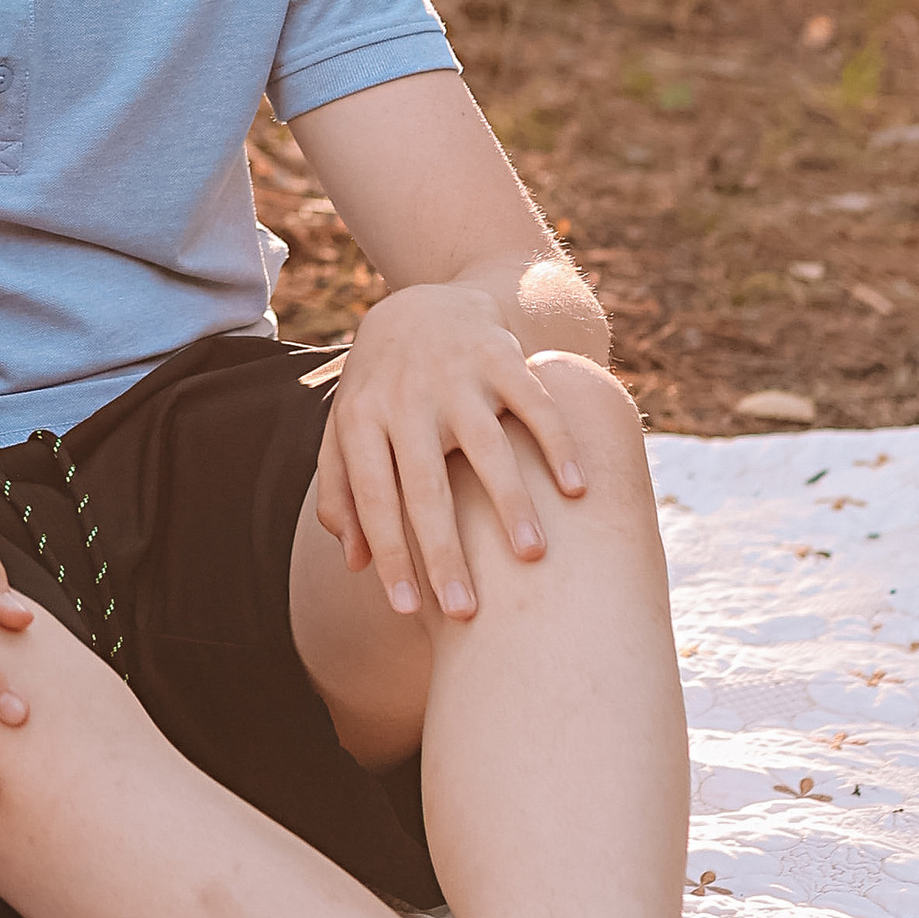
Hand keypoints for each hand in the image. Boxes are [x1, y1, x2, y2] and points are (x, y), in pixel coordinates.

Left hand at [315, 283, 590, 619]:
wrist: (420, 305)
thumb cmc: (381, 390)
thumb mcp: (347, 430)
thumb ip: (342, 492)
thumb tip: (353, 564)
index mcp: (362, 418)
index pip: (371, 495)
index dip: (387, 552)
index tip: (407, 609)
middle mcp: (408, 398)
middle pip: (426, 485)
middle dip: (445, 551)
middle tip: (466, 612)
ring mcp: (457, 377)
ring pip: (486, 447)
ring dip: (510, 503)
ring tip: (531, 558)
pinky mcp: (502, 358)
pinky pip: (535, 405)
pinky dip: (557, 445)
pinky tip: (577, 492)